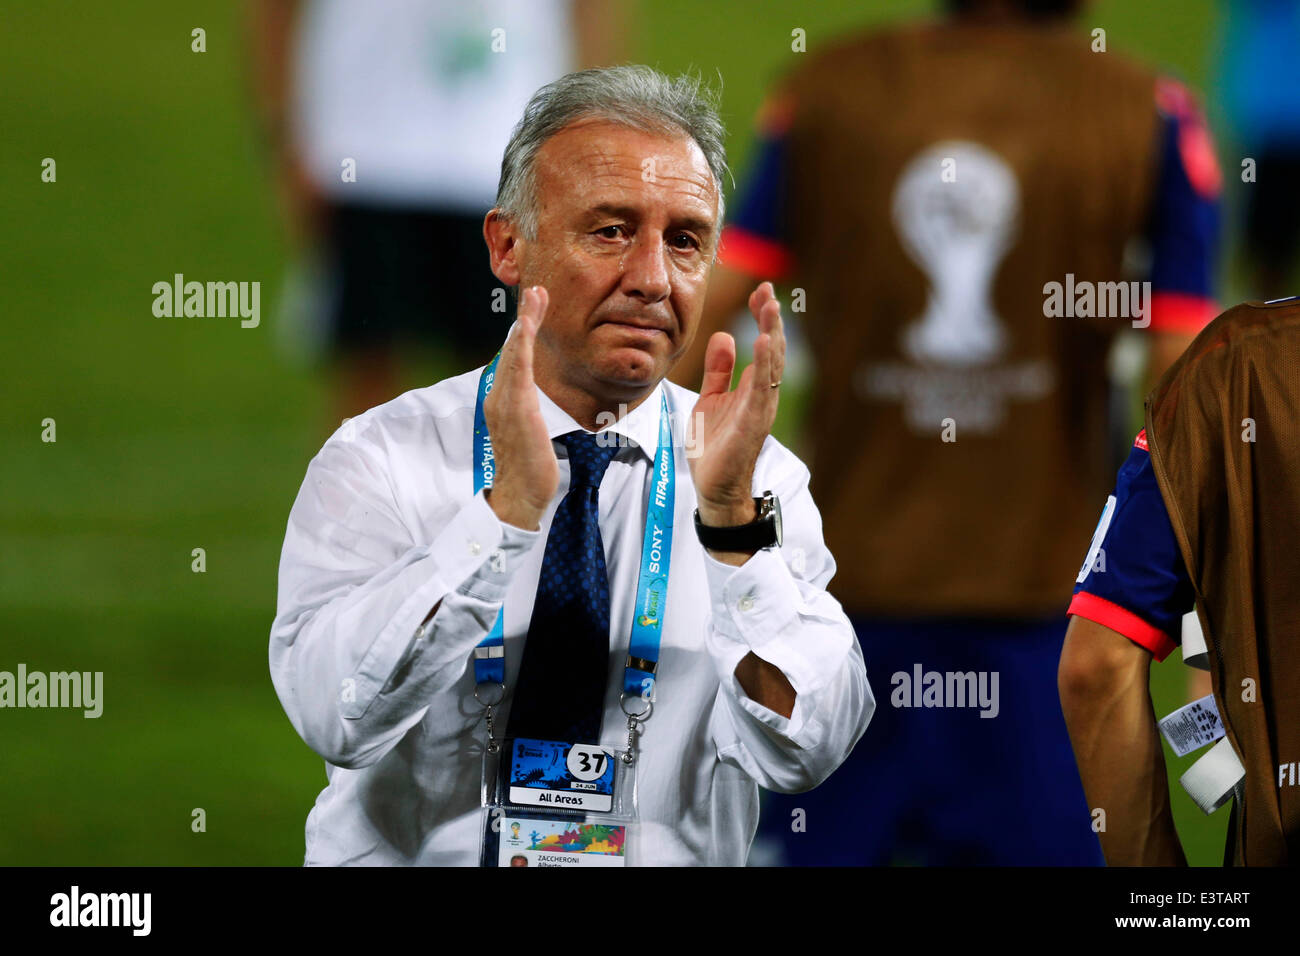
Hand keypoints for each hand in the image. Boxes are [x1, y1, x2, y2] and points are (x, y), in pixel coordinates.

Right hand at [483, 286, 557, 530]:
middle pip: (512, 348)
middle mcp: (499, 396)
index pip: (515, 358)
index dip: (523, 331)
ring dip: (525, 322)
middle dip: (524, 317)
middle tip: (536, 290)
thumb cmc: (529, 466)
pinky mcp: (517, 408)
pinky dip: (522, 345)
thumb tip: (536, 402)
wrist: (521, 495)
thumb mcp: (531, 430)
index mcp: (504, 399)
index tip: (534, 307)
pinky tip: (527, 326)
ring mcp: (506, 401)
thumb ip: (530, 410)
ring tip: (535, 296)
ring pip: (515, 353)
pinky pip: (519, 370)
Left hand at [687, 282, 784, 529]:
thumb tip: (723, 335)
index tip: (759, 291)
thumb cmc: (714, 447)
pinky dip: (763, 364)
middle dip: (770, 318)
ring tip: (770, 307)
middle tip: (767, 290)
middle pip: (772, 348)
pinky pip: (761, 388)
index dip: (762, 317)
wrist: (713, 487)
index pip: (762, 344)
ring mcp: (760, 407)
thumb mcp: (710, 399)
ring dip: (772, 334)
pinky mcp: (753, 421)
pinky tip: (762, 341)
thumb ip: (718, 370)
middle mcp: (762, 393)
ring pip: (771, 364)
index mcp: (752, 386)